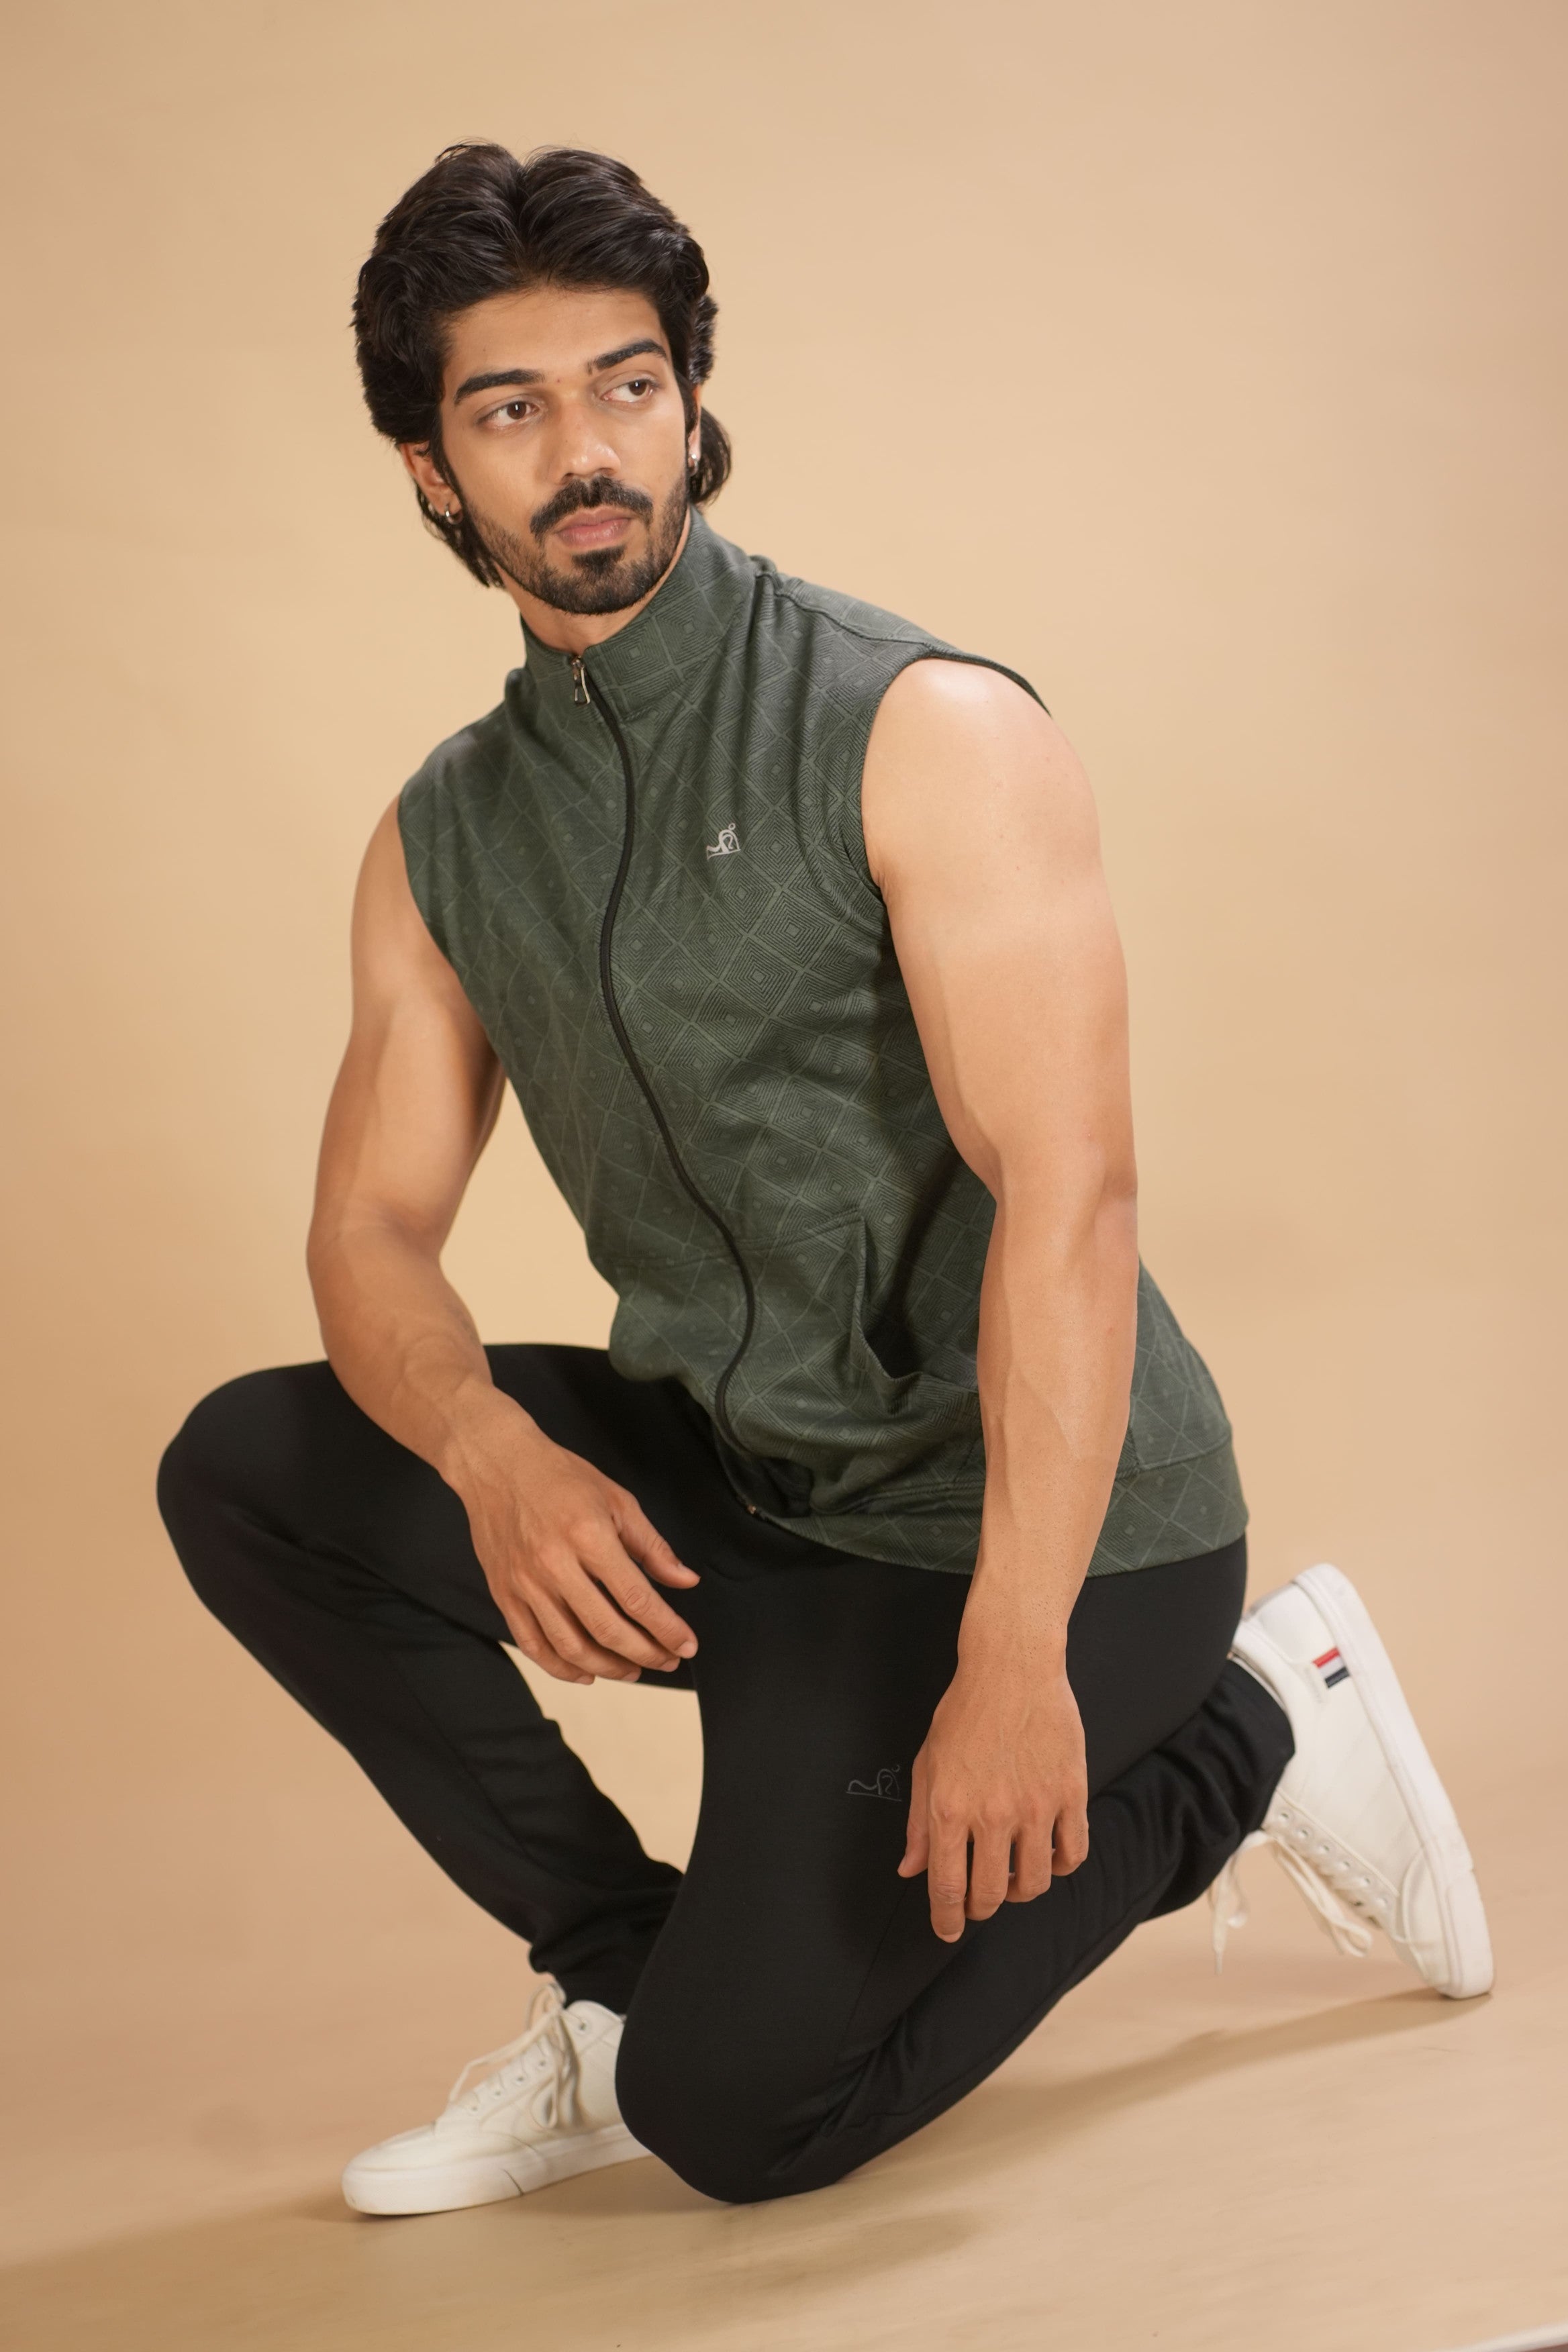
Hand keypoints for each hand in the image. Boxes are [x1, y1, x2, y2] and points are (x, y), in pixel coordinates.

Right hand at [449, 1401, 699, 1685]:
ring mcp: (525, 1583)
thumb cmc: (558, 1476)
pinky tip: (587, 1673)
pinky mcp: (504, 1594)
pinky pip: (533, 1644)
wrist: (496, 1464)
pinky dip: (561, 1668)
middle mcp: (554, 1564)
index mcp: (588, 1535)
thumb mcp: (617, 1499)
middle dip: (645, 1653)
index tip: (686, 1646)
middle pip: (606, 1629)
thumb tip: (685, 1581)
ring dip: (608, 1667)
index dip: (666, 1628)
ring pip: (570, 1646)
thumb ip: (652, 1546)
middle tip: (667, 1661)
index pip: (635, 1598)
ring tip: (634, 1669)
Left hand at [898, 1638, 1089, 1941]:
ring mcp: (1036, 1807)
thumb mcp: (927, 1764)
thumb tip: (910, 1870)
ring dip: (1019, 1890)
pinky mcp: (1070, 1795)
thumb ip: (919, 1824)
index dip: (946, 1920)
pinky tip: (1046, 1855)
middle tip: (977, 1902)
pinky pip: (1071, 1854)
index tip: (947, 1931)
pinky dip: (1058, 1866)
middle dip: (980, 1909)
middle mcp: (993, 1814)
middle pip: (991, 1894)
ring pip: (1034, 1882)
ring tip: (1011, 1875)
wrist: (1012, 1668)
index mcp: (950, 1808)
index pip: (947, 1887)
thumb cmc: (964, 1712)